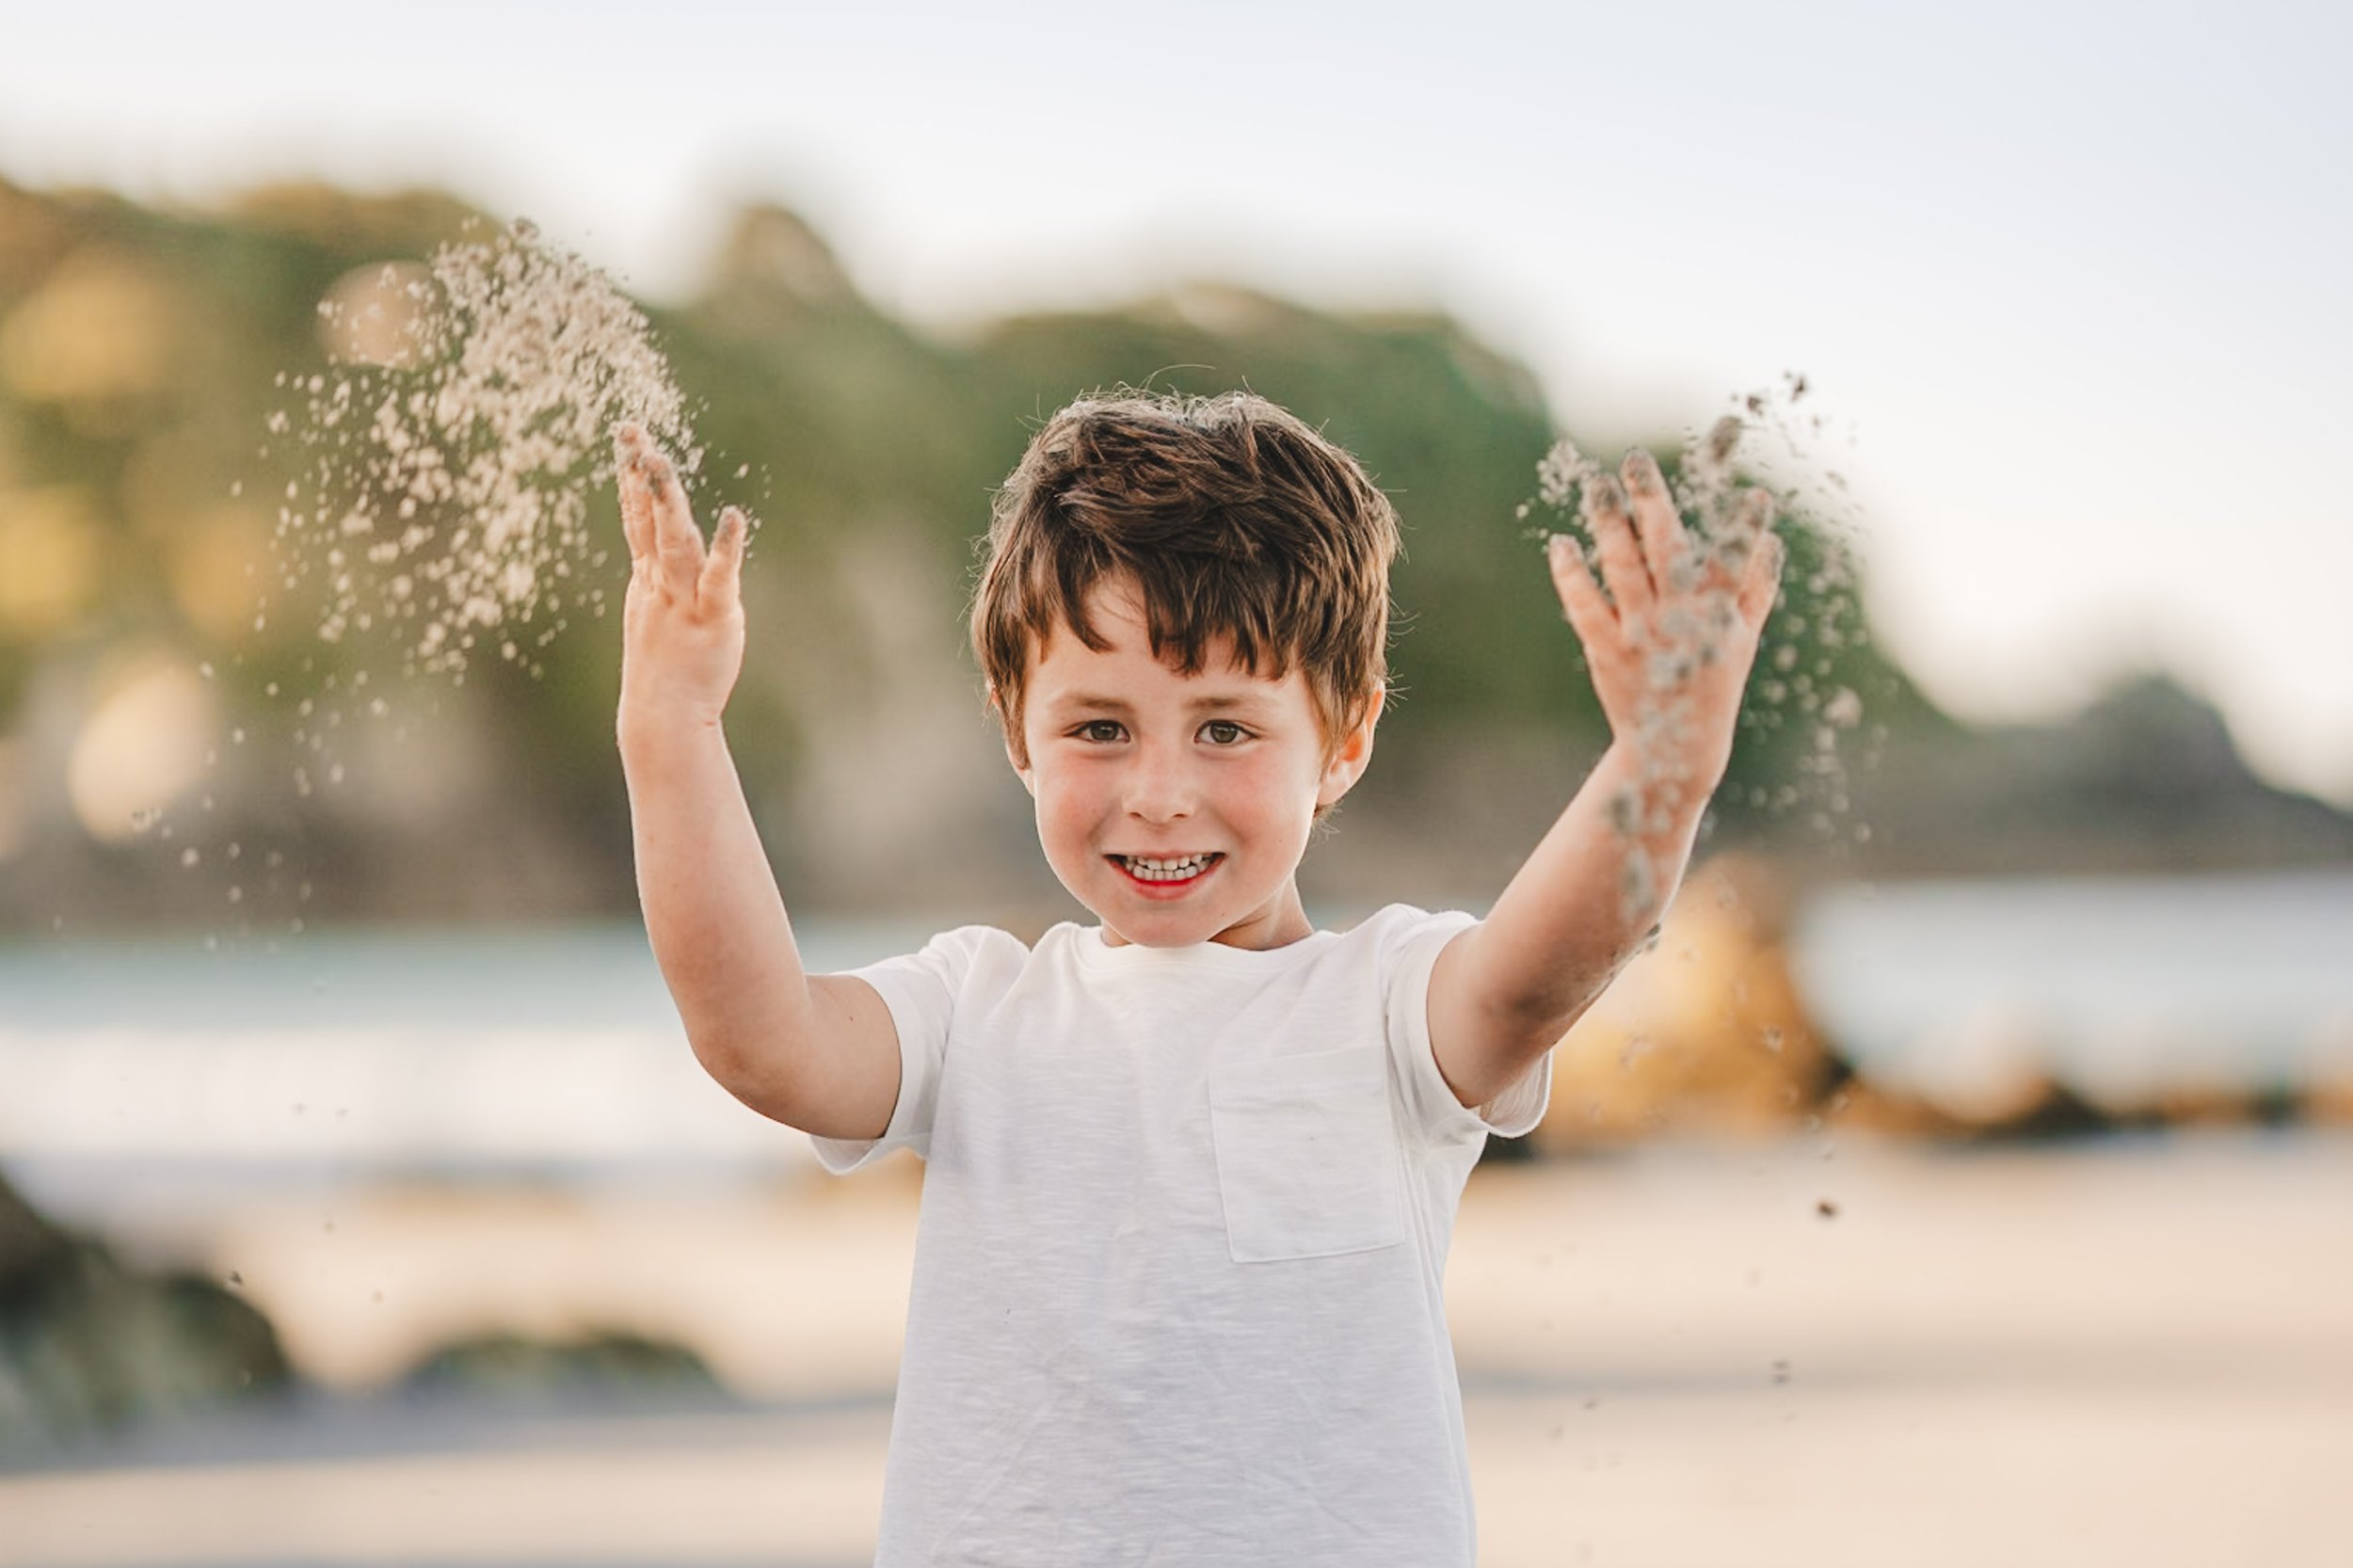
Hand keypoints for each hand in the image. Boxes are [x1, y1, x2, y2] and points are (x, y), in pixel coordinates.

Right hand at [614, 424, 748, 736]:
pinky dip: (725, 548)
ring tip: (660, 462)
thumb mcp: (658, 613)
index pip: (637, 517)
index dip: (632, 476)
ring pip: (674, 542)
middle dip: (641, 476)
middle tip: (634, 434)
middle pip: (648, 520)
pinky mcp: (713, 617)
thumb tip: (670, 552)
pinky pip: (718, 578)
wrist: (665, 715)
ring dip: (666, 503)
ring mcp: (683, 598)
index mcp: (649, 578)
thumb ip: (663, 579)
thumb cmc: (666, 667)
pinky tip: (732, 518)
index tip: (629, 435)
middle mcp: (661, 582)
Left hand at [1547, 448, 1782, 800]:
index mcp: (1717, 616)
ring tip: (1596, 485)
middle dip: (1651, 500)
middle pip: (1665, 549)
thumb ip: (1757, 591)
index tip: (1756, 493)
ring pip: (1622, 568)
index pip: (1734, 561)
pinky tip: (1562, 544)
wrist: (1673, 749)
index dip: (1746, 528)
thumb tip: (1772, 542)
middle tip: (1635, 460)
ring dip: (1608, 523)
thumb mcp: (1743, 642)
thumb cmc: (1713, 685)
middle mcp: (1678, 621)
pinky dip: (1571, 574)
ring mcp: (1640, 636)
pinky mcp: (1606, 652)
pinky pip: (1585, 606)